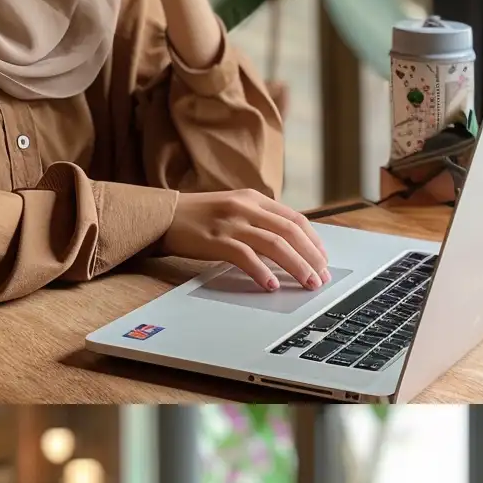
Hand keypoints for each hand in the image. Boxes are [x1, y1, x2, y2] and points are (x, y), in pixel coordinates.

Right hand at [159, 190, 329, 293]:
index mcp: (253, 198)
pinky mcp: (216, 240)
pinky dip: (261, 271)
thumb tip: (284, 245)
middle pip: (290, 232)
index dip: (314, 241)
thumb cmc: (195, 217)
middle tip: (321, 276)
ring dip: (296, 266)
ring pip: (275, 244)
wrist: (161, 216)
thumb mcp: (231, 208)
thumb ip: (256, 220)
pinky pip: (246, 256)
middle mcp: (246, 208)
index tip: (322, 259)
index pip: (295, 219)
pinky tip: (270, 284)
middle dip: (312, 256)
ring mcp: (231, 223)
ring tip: (307, 283)